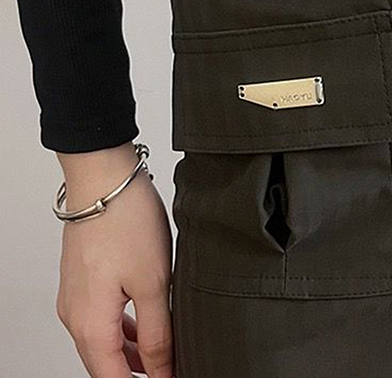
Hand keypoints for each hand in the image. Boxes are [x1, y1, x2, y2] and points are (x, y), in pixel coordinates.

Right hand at [55, 142, 173, 376]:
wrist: (104, 179)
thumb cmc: (126, 222)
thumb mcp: (154, 283)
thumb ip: (159, 333)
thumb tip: (162, 371)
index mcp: (90, 325)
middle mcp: (75, 316)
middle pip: (105, 364)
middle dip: (137, 372)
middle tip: (170, 368)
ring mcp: (76, 296)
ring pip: (104, 340)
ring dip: (132, 351)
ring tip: (167, 351)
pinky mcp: (83, 279)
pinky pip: (102, 317)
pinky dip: (125, 327)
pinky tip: (149, 321)